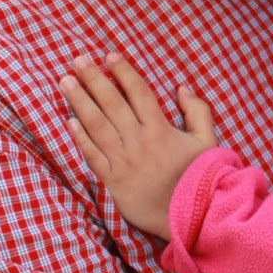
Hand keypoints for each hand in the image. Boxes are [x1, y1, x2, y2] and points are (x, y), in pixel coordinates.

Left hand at [59, 51, 217, 239]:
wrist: (194, 217)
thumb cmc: (201, 178)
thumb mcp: (207, 141)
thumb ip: (198, 111)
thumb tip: (181, 88)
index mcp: (161, 129)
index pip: (139, 92)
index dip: (124, 72)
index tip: (110, 55)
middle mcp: (139, 141)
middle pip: (112, 103)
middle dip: (94, 79)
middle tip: (78, 60)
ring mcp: (124, 161)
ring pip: (97, 126)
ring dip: (80, 102)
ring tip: (65, 82)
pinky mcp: (114, 182)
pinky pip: (93, 156)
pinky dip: (80, 138)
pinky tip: (69, 121)